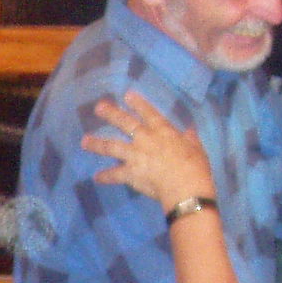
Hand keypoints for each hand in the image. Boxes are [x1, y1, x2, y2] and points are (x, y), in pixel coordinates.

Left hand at [81, 92, 215, 206]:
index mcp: (163, 131)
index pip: (148, 112)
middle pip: (124, 123)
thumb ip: (191, 139)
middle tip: (98, 107)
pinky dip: (106, 176)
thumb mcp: (197, 149)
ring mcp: (135, 155)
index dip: (137, 103)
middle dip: (111, 114)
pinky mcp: (130, 173)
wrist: (185, 188)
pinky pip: (115, 175)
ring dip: (97, 143)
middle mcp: (145, 139)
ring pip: (111, 146)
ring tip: (84, 141)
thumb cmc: (195, 167)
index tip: (126, 95)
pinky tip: (97, 177)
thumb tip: (190, 131)